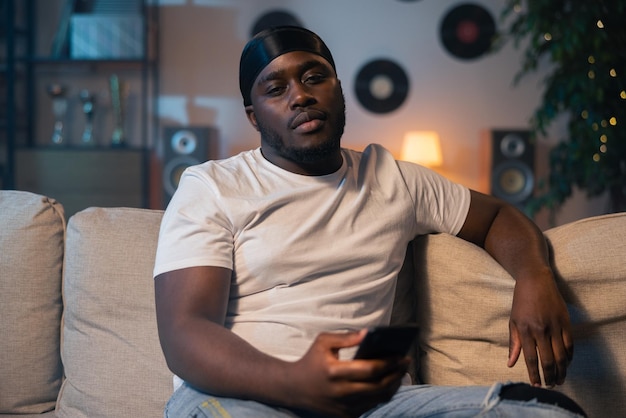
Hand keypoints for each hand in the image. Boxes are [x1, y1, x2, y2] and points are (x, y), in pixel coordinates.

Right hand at [287, 330, 409, 417]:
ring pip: (378, 399)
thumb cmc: (311, 361)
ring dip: (393, 385)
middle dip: (396, 374)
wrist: (293, 388)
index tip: (401, 355)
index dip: (389, 363)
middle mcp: (340, 392)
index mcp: (334, 372)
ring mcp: (344, 407)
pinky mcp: (346, 416)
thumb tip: (369, 333)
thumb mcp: (323, 342)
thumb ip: (346, 337)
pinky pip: (371, 406)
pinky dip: (383, 395)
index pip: (370, 369)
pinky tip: (389, 383)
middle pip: (379, 386)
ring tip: (401, 372)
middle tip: (406, 363)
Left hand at [507, 271, 573, 386]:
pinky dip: (569, 356)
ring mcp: (555, 326)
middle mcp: (540, 330)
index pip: (531, 359)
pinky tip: (566, 363)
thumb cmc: (521, 301)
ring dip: (561, 370)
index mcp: (525, 330)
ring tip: (559, 379)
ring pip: (561, 355)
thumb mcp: (513, 321)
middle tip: (550, 386)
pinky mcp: (566, 321)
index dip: (534, 374)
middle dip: (549, 376)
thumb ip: (513, 343)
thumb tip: (511, 363)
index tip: (536, 385)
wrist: (535, 280)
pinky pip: (570, 344)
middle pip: (548, 360)